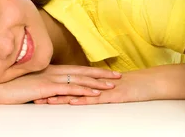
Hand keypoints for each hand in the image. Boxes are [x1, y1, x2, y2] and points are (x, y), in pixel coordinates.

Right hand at [0, 64, 121, 104]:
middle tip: (118, 76)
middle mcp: (54, 71)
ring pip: (80, 79)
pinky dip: (84, 90)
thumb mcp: (30, 83)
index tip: (105, 72)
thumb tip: (50, 90)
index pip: (76, 70)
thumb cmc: (10, 86)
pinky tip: (95, 93)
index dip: (92, 72)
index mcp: (50, 70)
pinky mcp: (47, 87)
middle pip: (83, 72)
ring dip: (98, 82)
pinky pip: (70, 88)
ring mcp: (51, 78)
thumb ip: (42, 84)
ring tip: (113, 85)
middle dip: (102, 75)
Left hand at [34, 67, 159, 104]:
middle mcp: (95, 83)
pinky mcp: (112, 96)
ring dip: (61, 96)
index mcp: (92, 81)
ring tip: (45, 100)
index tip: (36, 88)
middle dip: (51, 91)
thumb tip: (82, 93)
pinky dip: (82, 100)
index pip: (68, 82)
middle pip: (69, 86)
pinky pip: (95, 99)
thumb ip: (95, 89)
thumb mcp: (109, 88)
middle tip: (33, 94)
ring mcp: (103, 89)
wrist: (151, 82)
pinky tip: (71, 102)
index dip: (52, 85)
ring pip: (78, 92)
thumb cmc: (133, 86)